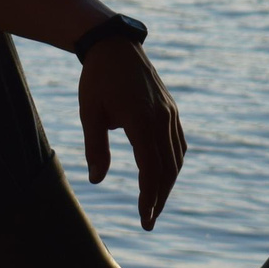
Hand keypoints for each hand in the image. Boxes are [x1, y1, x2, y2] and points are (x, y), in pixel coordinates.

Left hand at [79, 39, 185, 229]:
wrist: (114, 45)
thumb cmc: (96, 80)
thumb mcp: (89, 113)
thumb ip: (95, 147)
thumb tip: (97, 181)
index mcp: (141, 121)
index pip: (151, 169)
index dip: (149, 197)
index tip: (144, 220)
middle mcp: (161, 118)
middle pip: (168, 168)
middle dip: (159, 197)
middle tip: (149, 221)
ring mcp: (169, 113)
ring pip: (177, 157)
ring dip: (168, 183)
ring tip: (155, 203)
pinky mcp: (170, 109)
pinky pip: (178, 142)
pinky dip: (174, 163)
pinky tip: (165, 174)